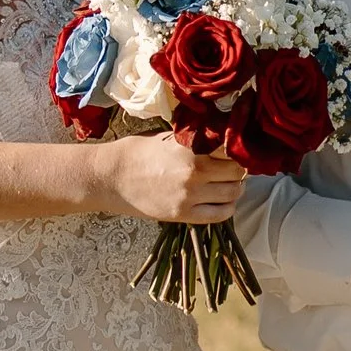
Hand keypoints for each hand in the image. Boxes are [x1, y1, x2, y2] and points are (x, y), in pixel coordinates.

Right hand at [100, 129, 251, 226]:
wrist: (110, 178)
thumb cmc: (136, 152)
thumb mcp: (168, 138)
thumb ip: (195, 139)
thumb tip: (222, 135)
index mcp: (190, 149)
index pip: (231, 149)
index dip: (239, 148)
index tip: (239, 147)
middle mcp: (194, 173)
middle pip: (237, 172)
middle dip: (240, 168)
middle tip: (235, 165)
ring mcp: (189, 197)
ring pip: (233, 194)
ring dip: (236, 187)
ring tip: (228, 182)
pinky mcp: (182, 214)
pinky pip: (220, 214)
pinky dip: (227, 206)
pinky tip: (222, 199)